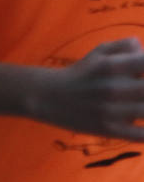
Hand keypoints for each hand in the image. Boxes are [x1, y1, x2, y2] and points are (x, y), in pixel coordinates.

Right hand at [29, 38, 143, 139]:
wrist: (47, 96)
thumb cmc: (81, 72)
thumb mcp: (99, 52)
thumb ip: (126, 46)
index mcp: (111, 65)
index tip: (143, 72)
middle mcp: (111, 87)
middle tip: (138, 90)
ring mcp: (110, 111)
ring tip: (138, 102)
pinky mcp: (108, 130)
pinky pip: (139, 134)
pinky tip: (141, 123)